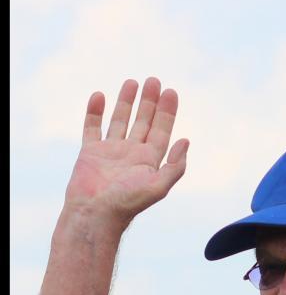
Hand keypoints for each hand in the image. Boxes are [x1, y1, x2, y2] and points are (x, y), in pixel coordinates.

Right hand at [65, 77, 188, 225]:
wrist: (95, 214)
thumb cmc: (127, 203)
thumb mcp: (158, 186)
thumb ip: (175, 166)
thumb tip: (186, 141)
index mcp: (149, 161)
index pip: (162, 131)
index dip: (167, 112)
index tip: (171, 92)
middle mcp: (132, 154)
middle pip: (144, 122)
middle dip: (150, 102)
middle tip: (154, 80)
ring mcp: (111, 152)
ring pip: (120, 120)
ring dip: (126, 102)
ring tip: (132, 82)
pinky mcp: (90, 152)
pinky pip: (92, 127)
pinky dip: (95, 112)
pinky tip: (99, 96)